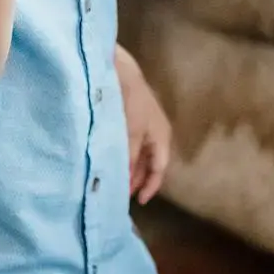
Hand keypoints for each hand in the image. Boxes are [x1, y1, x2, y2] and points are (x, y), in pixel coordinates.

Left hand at [114, 45, 171, 202]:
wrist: (121, 71)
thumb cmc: (130, 103)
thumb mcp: (131, 134)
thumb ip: (129, 158)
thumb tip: (126, 181)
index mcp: (162, 137)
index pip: (160, 168)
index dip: (150, 186)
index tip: (137, 202)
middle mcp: (156, 133)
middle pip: (150, 163)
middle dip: (138, 178)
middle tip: (120, 193)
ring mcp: (145, 125)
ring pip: (140, 154)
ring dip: (131, 168)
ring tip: (115, 179)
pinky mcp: (133, 118)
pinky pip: (132, 144)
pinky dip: (124, 155)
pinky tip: (111, 159)